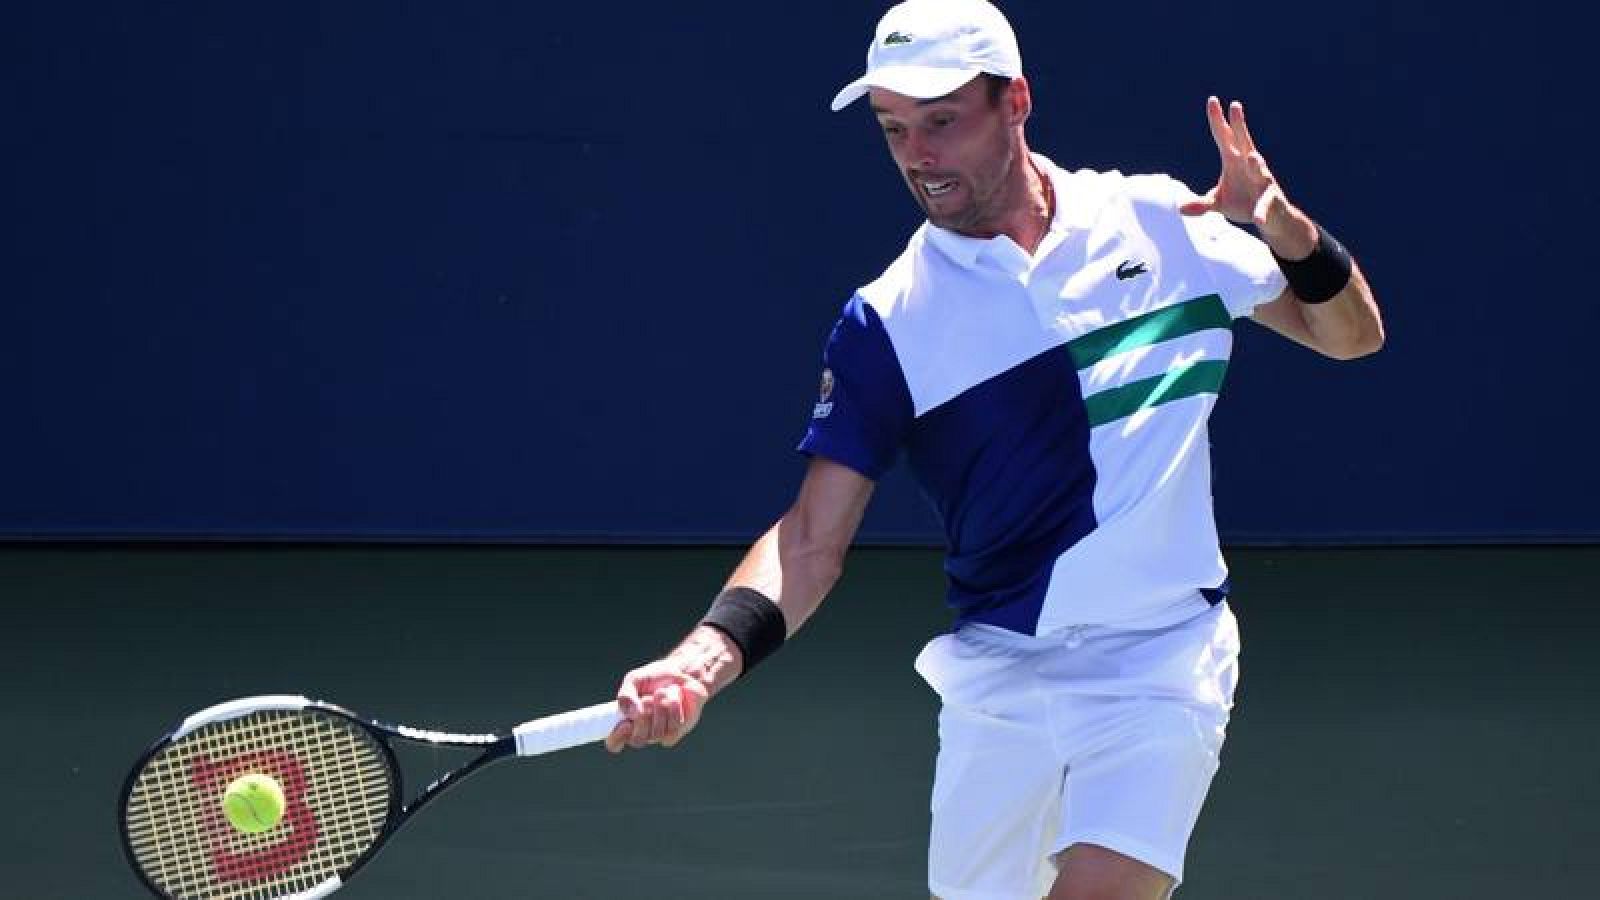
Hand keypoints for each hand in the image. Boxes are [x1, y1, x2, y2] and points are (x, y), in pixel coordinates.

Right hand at [604, 657, 711, 752]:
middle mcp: (641, 732)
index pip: (614, 743)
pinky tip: (676, 698)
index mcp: (625, 721)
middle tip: (648, 699)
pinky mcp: (676, 731)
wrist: (679, 672)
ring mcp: (658, 734)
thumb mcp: (634, 680)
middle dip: (643, 717)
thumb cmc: (653, 678)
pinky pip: (673, 729)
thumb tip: (632, 713)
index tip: (626, 723)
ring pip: (656, 733)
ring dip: (660, 708)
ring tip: (662, 692)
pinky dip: (674, 710)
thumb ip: (626, 695)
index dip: (617, 737)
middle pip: (637, 740)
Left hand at [1180, 96, 1315, 257]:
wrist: (1270, 219)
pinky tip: (1257, 219)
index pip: (1223, 137)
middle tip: (1236, 105)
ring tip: (1253, 159)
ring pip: (1260, 169)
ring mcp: (1262, 180)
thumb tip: (1180, 208)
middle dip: (1239, 125)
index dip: (1217, 120)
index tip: (1212, 100)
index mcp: (1233, 160)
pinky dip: (1261, 211)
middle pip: (1244, 141)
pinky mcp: (1271, 199)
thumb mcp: (1217, 203)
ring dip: (1257, 164)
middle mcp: (1249, 165)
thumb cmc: (1242, 203)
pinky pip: (1265, 205)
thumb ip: (1201, 203)